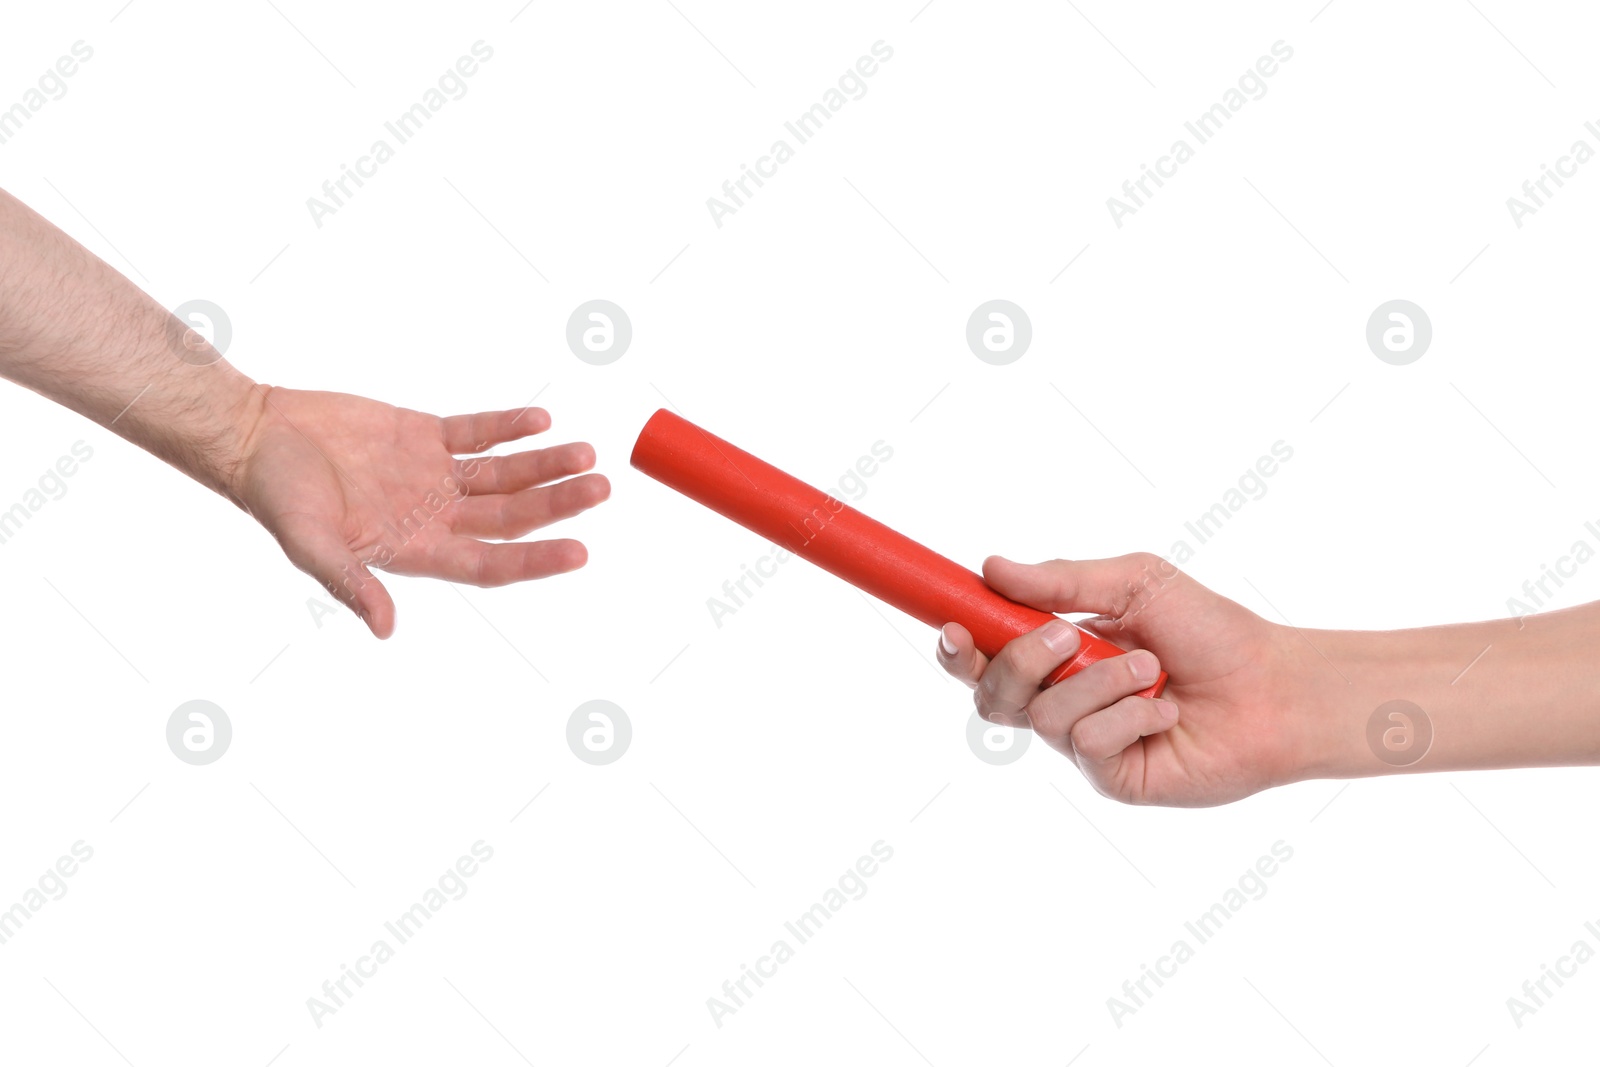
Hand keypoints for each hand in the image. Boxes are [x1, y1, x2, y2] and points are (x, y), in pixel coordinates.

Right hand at [226, 387, 609, 637]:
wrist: (257, 438)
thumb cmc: (276, 496)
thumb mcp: (308, 544)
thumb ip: (350, 582)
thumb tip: (385, 629)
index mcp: (416, 549)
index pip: (490, 562)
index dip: (535, 560)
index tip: (579, 552)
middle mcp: (435, 516)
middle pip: (511, 515)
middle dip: (557, 504)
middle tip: (600, 488)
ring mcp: (433, 475)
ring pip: (505, 473)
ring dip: (545, 465)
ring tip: (586, 453)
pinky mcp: (424, 435)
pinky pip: (478, 433)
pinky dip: (509, 427)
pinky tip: (540, 419)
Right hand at [936, 553, 1302, 806]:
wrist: (1274, 687)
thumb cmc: (1211, 631)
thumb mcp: (1135, 583)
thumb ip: (1061, 580)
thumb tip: (992, 567)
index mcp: (1057, 653)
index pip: (985, 656)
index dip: (957, 647)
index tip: (951, 625)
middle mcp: (1063, 701)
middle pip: (992, 693)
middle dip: (1021, 660)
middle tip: (1066, 637)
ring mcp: (1085, 743)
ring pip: (1041, 717)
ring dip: (1096, 683)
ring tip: (1149, 670)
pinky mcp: (1112, 778)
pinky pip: (1086, 744)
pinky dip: (1127, 717)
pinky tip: (1165, 711)